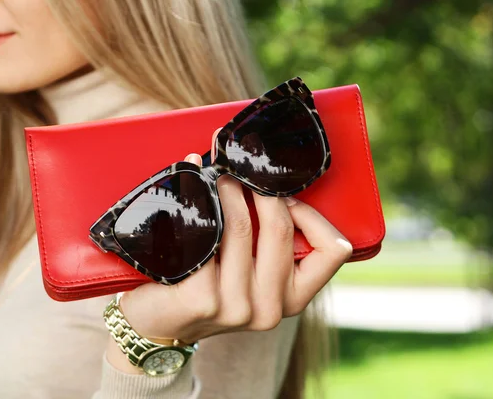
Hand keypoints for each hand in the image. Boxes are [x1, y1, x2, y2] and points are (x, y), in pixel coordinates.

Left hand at [106, 137, 351, 372]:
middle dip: (262, 189)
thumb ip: (268, 240)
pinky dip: (197, 206)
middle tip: (241, 169)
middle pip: (280, 228)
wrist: (159, 322)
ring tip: (217, 177)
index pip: (333, 250)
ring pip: (241, 227)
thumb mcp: (250, 272)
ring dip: (228, 191)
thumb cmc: (209, 284)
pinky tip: (188, 193)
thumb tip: (266, 176)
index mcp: (292, 299)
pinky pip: (205, 237)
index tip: (284, 197)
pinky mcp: (202, 300)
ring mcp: (237, 307)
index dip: (312, 215)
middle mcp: (270, 308)